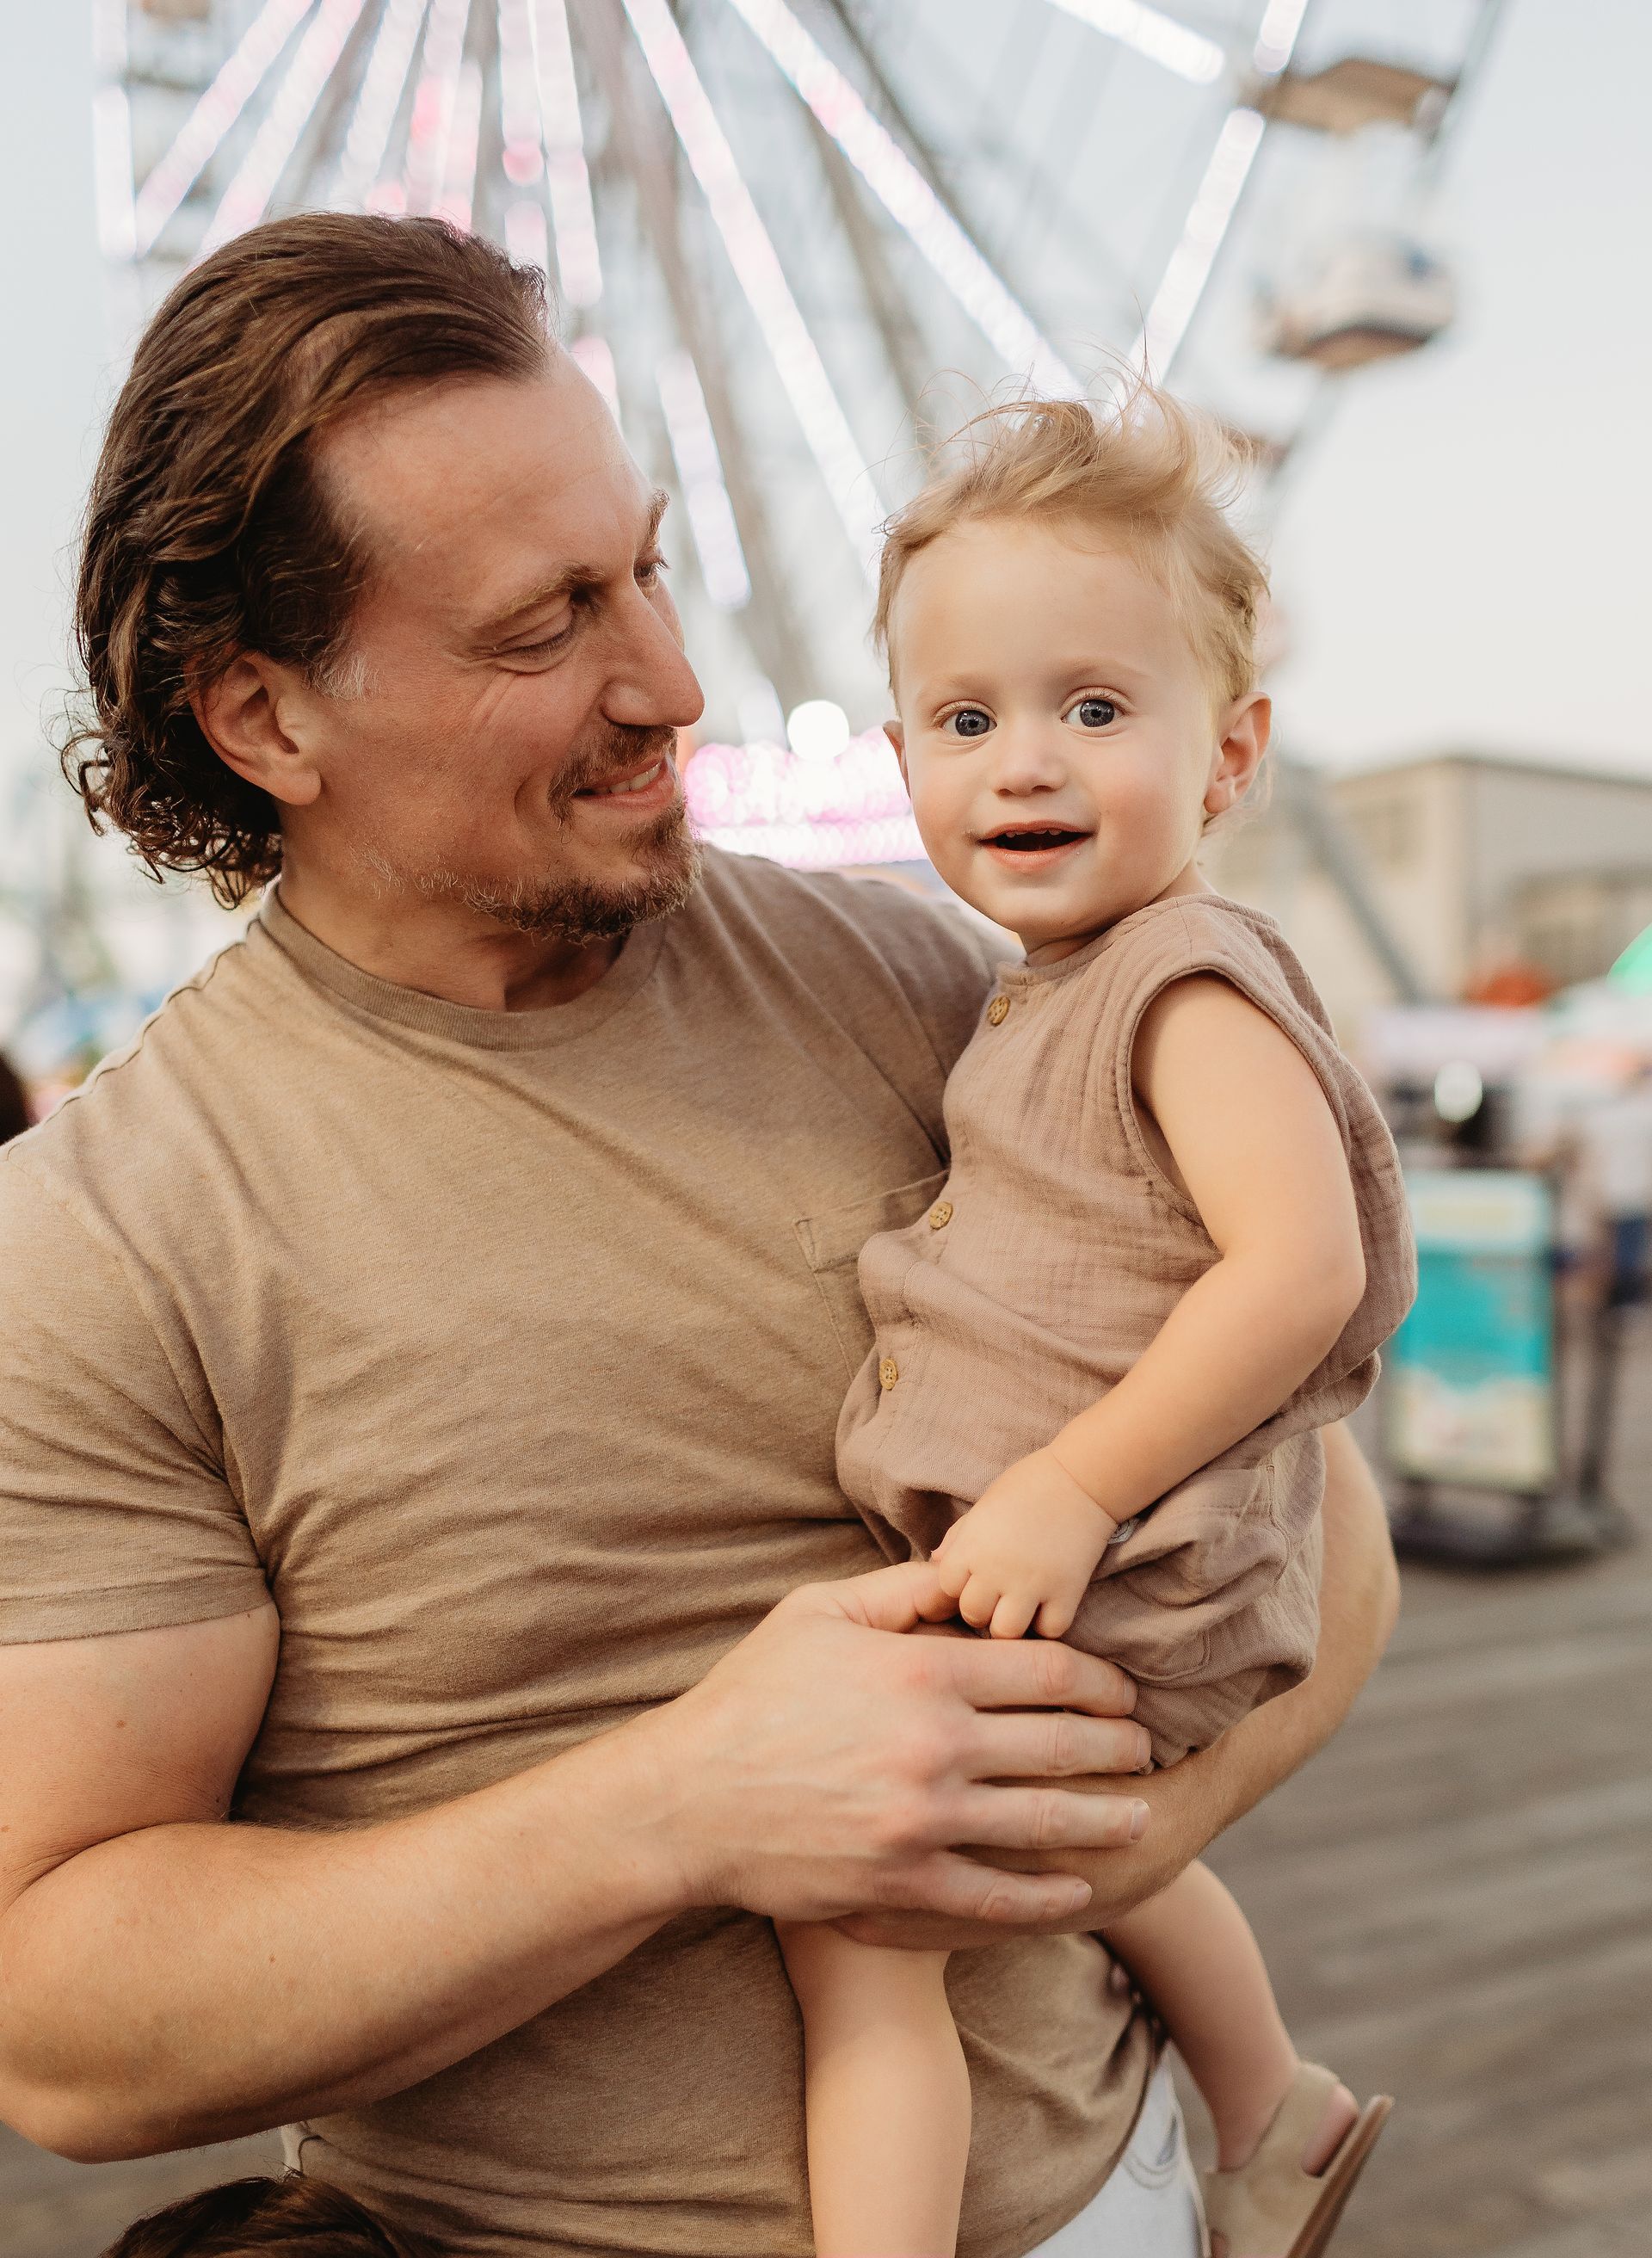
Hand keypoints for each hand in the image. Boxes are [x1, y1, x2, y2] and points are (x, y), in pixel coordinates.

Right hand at [629, 1559, 1150, 1929]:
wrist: (686, 1803)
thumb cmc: (750, 1696)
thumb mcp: (816, 1614)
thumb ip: (900, 1590)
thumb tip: (965, 1572)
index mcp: (921, 1669)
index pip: (1045, 1666)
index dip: (1099, 1677)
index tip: (1124, 1688)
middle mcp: (935, 1744)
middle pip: (1062, 1742)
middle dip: (1117, 1744)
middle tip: (1148, 1747)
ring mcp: (923, 1821)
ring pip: (1045, 1821)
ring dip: (1102, 1818)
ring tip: (1136, 1816)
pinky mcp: (903, 1884)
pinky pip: (995, 1893)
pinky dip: (1045, 1893)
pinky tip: (1076, 1887)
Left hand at [932, 1448, 1117, 1639]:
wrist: (1082, 1477)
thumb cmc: (1029, 1484)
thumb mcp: (984, 1505)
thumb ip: (959, 1537)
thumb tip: (936, 1563)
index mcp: (972, 1546)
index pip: (946, 1587)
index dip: (960, 1583)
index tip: (976, 1576)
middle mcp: (996, 1569)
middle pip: (973, 1614)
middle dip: (983, 1609)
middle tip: (999, 1596)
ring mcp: (1032, 1584)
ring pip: (1007, 1632)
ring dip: (1012, 1624)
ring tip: (1021, 1608)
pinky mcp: (1066, 1593)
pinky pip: (1049, 1630)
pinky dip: (1048, 1624)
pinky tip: (1049, 1606)